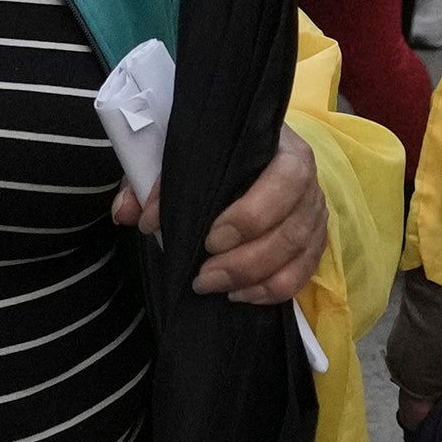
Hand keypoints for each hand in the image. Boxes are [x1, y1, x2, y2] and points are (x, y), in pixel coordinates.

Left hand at [114, 137, 327, 305]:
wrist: (243, 152)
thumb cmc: (213, 153)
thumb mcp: (179, 154)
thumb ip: (151, 180)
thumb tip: (127, 213)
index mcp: (280, 146)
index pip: (284, 178)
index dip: (251, 214)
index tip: (209, 239)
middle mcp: (306, 178)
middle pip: (291, 226)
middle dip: (246, 260)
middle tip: (203, 277)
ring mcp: (314, 210)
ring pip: (298, 253)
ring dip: (256, 279)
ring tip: (214, 287)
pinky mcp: (313, 239)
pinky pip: (304, 273)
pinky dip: (273, 289)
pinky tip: (241, 295)